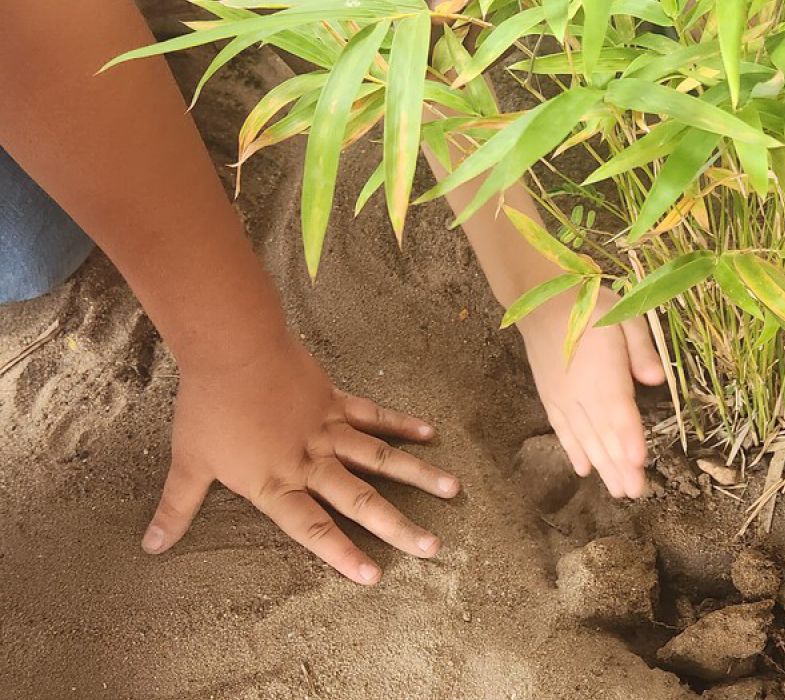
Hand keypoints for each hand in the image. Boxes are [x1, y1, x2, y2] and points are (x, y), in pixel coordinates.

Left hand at [141, 335, 459, 584]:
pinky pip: (373, 415)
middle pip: (360, 500)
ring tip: (452, 490)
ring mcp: (327, 430)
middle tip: (433, 547)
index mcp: (276, 483)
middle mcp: (309, 462)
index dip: (342, 554)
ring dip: (417, 475)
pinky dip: (401, 423)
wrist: (232, 348)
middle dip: (397, 527)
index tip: (374, 576)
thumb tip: (152, 546)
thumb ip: (177, 506)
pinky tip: (430, 433)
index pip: (313, 528)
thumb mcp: (189, 460)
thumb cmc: (208, 406)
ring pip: (380, 458)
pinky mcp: (335, 400)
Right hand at [518, 288, 665, 498]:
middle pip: (604, 433)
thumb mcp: (623, 317)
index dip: (629, 437)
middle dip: (619, 465)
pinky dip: (574, 452)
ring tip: (618, 491)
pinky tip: (584, 470)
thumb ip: (641, 349)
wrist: (541, 303)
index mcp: (603, 371)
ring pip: (585, 438)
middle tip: (635, 492)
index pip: (619, 410)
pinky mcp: (551, 400)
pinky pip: (563, 431)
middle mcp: (581, 391)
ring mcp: (563, 399)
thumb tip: (657, 379)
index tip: (638, 462)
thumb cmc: (590, 307)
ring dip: (603, 466)